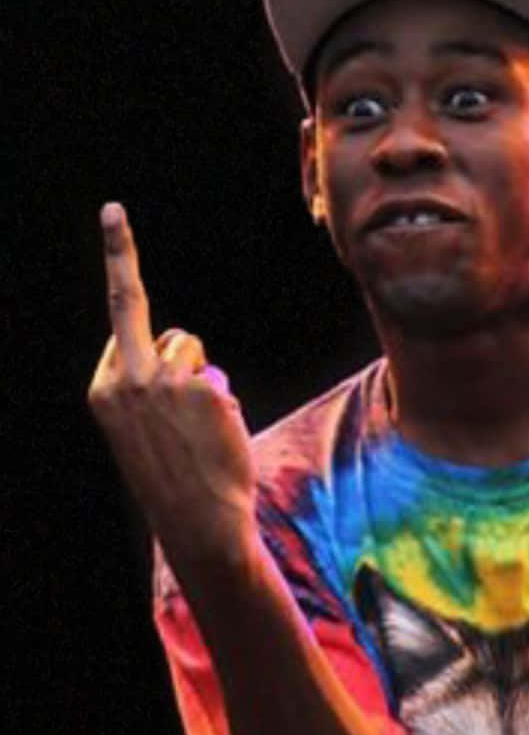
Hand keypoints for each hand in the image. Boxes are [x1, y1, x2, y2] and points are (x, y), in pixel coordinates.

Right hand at [87, 203, 256, 573]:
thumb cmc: (173, 475)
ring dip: (197, 376)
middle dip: (117, 250)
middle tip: (109, 209)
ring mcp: (163, 380)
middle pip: (135, 305)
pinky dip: (218, 401)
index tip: (112, 214)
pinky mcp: (201, 387)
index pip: (120, 316)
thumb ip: (146, 385)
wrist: (199, 525)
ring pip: (189, 347)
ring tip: (192, 427)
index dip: (121, 262)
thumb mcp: (140, 429)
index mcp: (103, 388)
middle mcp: (125, 378)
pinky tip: (211, 435)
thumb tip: (181, 353)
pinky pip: (213, 375)